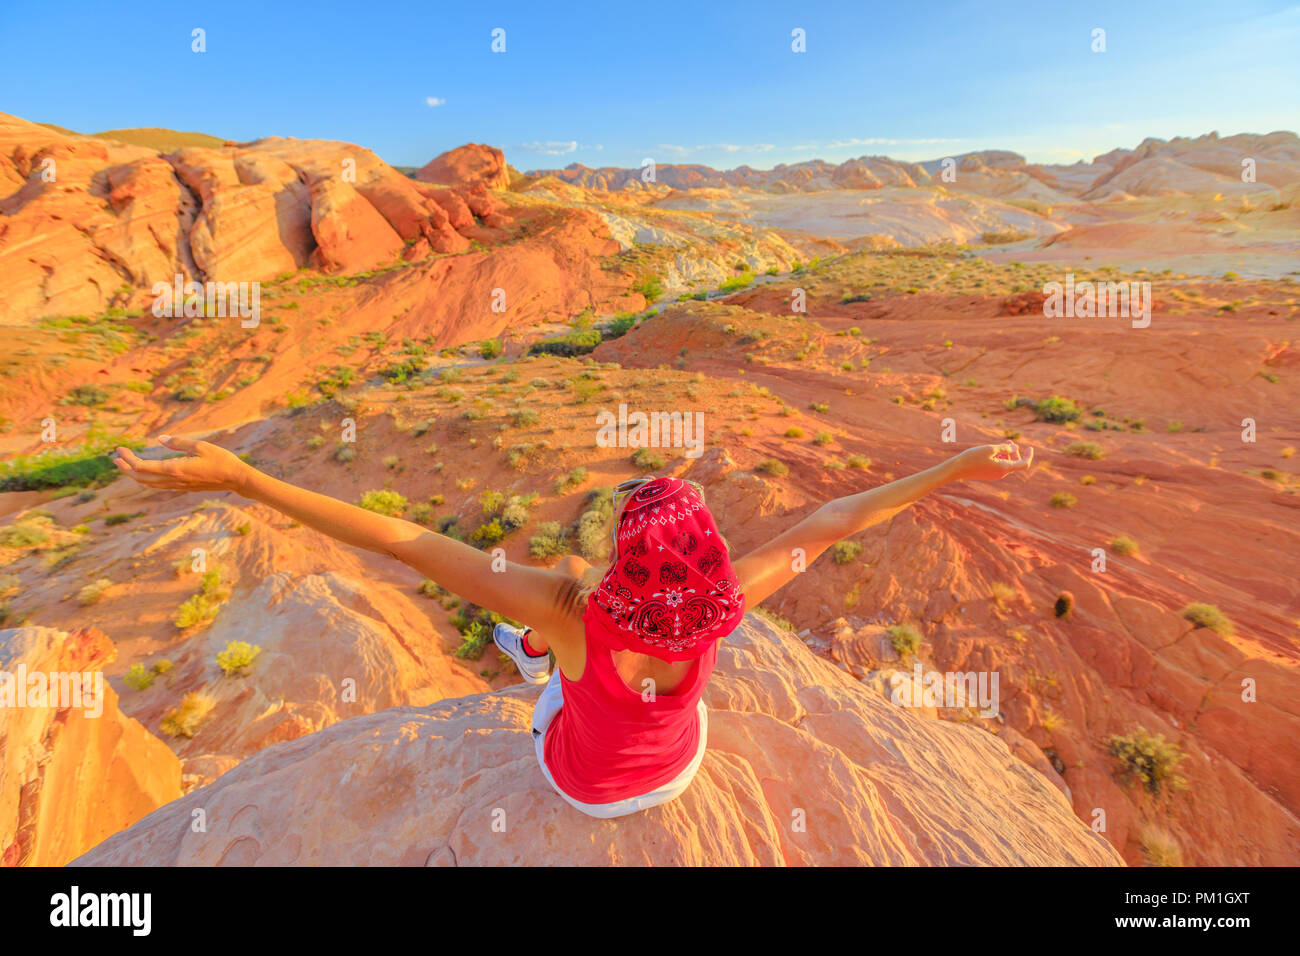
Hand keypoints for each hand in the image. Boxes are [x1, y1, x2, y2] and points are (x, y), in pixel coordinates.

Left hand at [113, 435, 249, 492]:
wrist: (236, 479)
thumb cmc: (221, 460)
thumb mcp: (200, 446)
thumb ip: (178, 442)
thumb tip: (160, 438)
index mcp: (174, 469)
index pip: (141, 466)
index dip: (127, 458)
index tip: (120, 449)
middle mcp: (173, 480)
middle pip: (140, 478)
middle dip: (125, 468)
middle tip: (115, 458)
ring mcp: (178, 486)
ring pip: (148, 484)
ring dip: (134, 475)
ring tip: (125, 466)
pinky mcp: (183, 487)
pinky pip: (158, 485)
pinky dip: (146, 480)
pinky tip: (145, 474)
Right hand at [949, 442, 1033, 481]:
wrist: (957, 468)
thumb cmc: (973, 457)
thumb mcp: (991, 449)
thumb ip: (1005, 448)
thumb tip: (1015, 448)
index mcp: (1004, 468)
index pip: (1024, 464)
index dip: (1029, 456)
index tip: (1030, 448)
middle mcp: (1001, 474)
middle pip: (1015, 463)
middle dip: (1015, 452)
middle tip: (1009, 441)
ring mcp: (994, 475)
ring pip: (1006, 464)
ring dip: (1007, 454)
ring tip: (1002, 444)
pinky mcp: (988, 475)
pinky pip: (999, 466)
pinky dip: (1000, 458)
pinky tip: (994, 451)